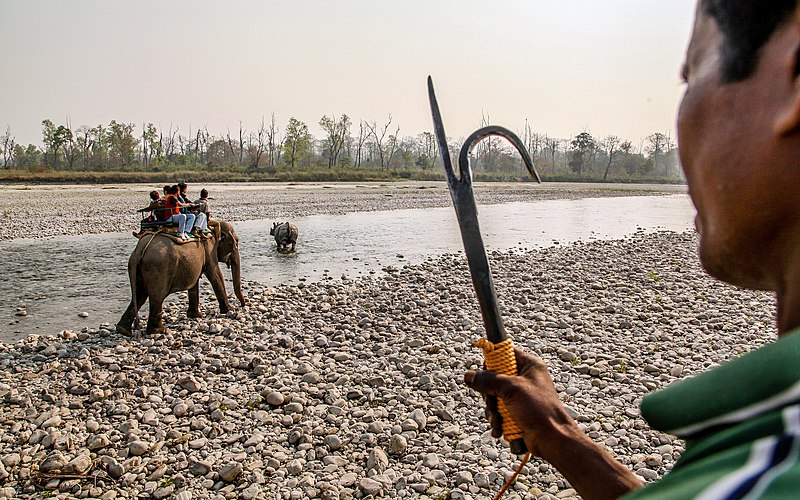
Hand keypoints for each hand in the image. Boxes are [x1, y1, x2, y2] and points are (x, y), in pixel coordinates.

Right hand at [464, 348, 642, 498]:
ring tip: (498, 420)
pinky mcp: (516, 412)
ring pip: (494, 397)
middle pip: (494, 377)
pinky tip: (499, 429)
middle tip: (493, 402)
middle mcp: (524, 379)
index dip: (492, 362)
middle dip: (489, 394)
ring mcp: (520, 397)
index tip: (485, 373)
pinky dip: (497, 421)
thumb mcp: (512, 389)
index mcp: (529, 365)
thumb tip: (468, 375)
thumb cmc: (538, 409)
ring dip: (492, 411)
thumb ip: (488, 380)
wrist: (552, 439)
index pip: (504, 354)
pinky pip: (498, 412)